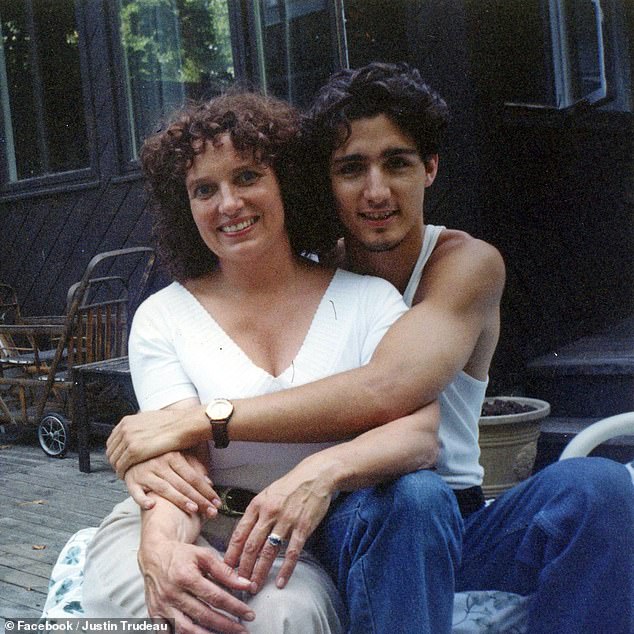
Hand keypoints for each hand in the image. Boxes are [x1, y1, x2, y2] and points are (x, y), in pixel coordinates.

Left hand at [107, 408, 201, 475]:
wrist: (185, 425)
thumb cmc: (174, 423)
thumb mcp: (152, 418)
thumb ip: (141, 425)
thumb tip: (139, 430)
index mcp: (128, 420)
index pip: (112, 439)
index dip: (115, 450)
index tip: (120, 457)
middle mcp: (125, 429)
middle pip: (111, 450)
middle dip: (115, 460)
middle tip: (121, 467)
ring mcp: (128, 440)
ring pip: (114, 459)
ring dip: (118, 468)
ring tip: (125, 473)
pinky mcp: (134, 452)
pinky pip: (121, 466)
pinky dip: (122, 473)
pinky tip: (127, 476)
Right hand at [125, 451, 221, 516]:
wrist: (132, 450)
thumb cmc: (159, 456)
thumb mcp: (177, 456)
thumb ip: (193, 467)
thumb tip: (208, 482)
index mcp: (173, 455)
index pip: (193, 476)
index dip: (206, 489)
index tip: (217, 501)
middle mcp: (159, 463)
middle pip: (183, 484)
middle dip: (199, 499)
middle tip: (212, 510)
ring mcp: (144, 472)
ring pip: (165, 488)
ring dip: (179, 500)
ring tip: (193, 509)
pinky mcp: (131, 481)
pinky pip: (136, 492)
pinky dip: (142, 499)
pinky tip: (151, 505)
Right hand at [139, 538, 256, 633]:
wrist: (154, 555)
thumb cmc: (181, 555)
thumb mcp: (204, 555)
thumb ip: (224, 571)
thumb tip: (245, 584)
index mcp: (186, 576)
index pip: (215, 597)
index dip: (234, 607)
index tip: (248, 614)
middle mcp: (172, 594)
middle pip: (204, 616)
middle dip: (226, 626)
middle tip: (242, 630)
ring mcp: (162, 607)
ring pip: (186, 630)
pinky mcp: (155, 615)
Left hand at [224, 460, 333, 591]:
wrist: (315, 476)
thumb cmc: (290, 486)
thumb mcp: (267, 494)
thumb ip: (256, 513)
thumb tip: (244, 534)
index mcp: (257, 505)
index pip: (239, 533)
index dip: (231, 553)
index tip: (225, 567)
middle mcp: (269, 513)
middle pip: (251, 546)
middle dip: (242, 568)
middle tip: (238, 584)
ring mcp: (287, 521)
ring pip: (268, 552)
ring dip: (260, 572)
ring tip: (254, 586)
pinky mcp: (303, 527)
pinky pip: (292, 552)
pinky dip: (285, 569)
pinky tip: (280, 582)